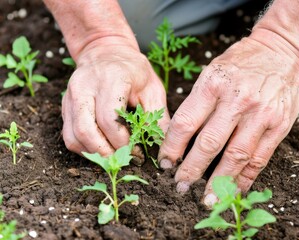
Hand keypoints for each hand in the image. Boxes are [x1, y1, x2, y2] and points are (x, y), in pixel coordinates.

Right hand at [62, 37, 169, 155]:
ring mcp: (71, 96)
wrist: (106, 52)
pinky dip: (84, 148)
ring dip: (94, 154)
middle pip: (86, 130)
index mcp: (110, 79)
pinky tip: (101, 150)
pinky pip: (68, 135)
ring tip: (113, 159)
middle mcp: (85, 87)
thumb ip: (158, 115)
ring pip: (73, 136)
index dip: (123, 142)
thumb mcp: (152, 87)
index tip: (137, 152)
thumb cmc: (133, 70)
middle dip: (106, 153)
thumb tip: (163, 144)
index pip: (109, 119)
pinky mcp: (65, 105)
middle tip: (124, 161)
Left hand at [158, 36, 298, 205]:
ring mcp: (261, 114)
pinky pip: (259, 158)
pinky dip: (245, 178)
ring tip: (207, 199)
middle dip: (191, 169)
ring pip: (235, 156)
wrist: (283, 51)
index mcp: (214, 84)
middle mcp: (237, 100)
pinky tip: (234, 190)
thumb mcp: (213, 70)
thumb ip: (198, 101)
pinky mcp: (279, 126)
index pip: (185, 122)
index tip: (166, 162)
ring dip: (219, 182)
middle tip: (180, 185)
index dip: (172, 147)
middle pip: (209, 143)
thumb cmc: (242, 62)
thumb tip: (182, 137)